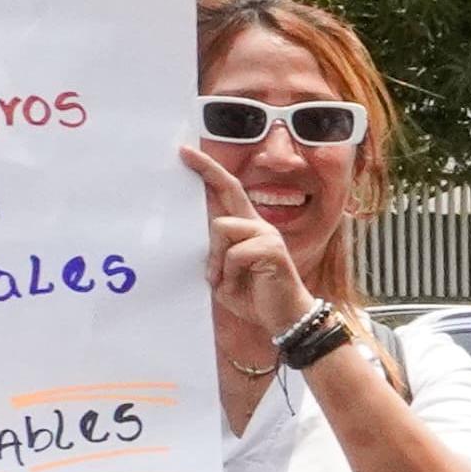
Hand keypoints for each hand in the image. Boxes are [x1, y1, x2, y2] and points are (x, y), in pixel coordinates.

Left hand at [191, 147, 323, 341]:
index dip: (208, 170)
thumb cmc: (255, 296)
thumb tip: (200, 244)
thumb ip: (214, 255)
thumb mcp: (224, 274)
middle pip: (229, 193)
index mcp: (248, 228)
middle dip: (207, 175)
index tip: (186, 153)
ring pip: (222, 228)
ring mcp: (267, 235)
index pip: (229, 190)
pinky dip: (229, 272)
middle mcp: (259, 225)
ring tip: (223, 280)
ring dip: (216, 258)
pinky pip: (235, 253)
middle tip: (192, 191)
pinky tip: (240, 284)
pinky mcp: (272, 249)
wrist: (284, 318)